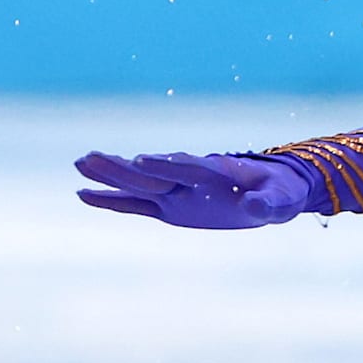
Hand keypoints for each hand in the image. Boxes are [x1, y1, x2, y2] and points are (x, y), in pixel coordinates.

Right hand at [74, 150, 311, 228]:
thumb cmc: (281, 192)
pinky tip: (83, 194)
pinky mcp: (170, 206)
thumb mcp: (282, 201)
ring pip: (138, 184)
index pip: (189, 168)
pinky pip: (136, 204)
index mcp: (217, 174)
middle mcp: (190, 180)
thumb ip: (267, 204)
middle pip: (152, 173)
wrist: (273, 191)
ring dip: (110, 175)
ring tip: (80, 163)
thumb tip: (253, 205)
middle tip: (90, 156)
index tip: (142, 158)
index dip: (168, 165)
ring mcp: (177, 192)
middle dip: (123, 166)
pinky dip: (111, 200)